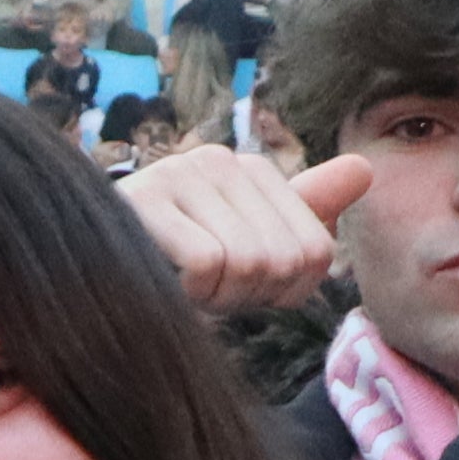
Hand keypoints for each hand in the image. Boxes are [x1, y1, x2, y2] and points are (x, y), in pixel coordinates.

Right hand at [120, 140, 377, 312]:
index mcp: (252, 171)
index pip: (314, 254)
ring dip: (214, 298)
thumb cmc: (176, 266)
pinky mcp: (146, 198)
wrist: (94, 274)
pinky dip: (188, 292)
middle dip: (246, 298)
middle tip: (205, 292)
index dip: (283, 294)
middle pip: (280, 261)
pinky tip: (162, 281)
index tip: (240, 288)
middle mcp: (219, 160)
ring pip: (245, 264)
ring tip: (182, 285)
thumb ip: (303, 213)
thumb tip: (364, 167)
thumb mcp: (250, 247)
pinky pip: (205, 264)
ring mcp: (180, 173)